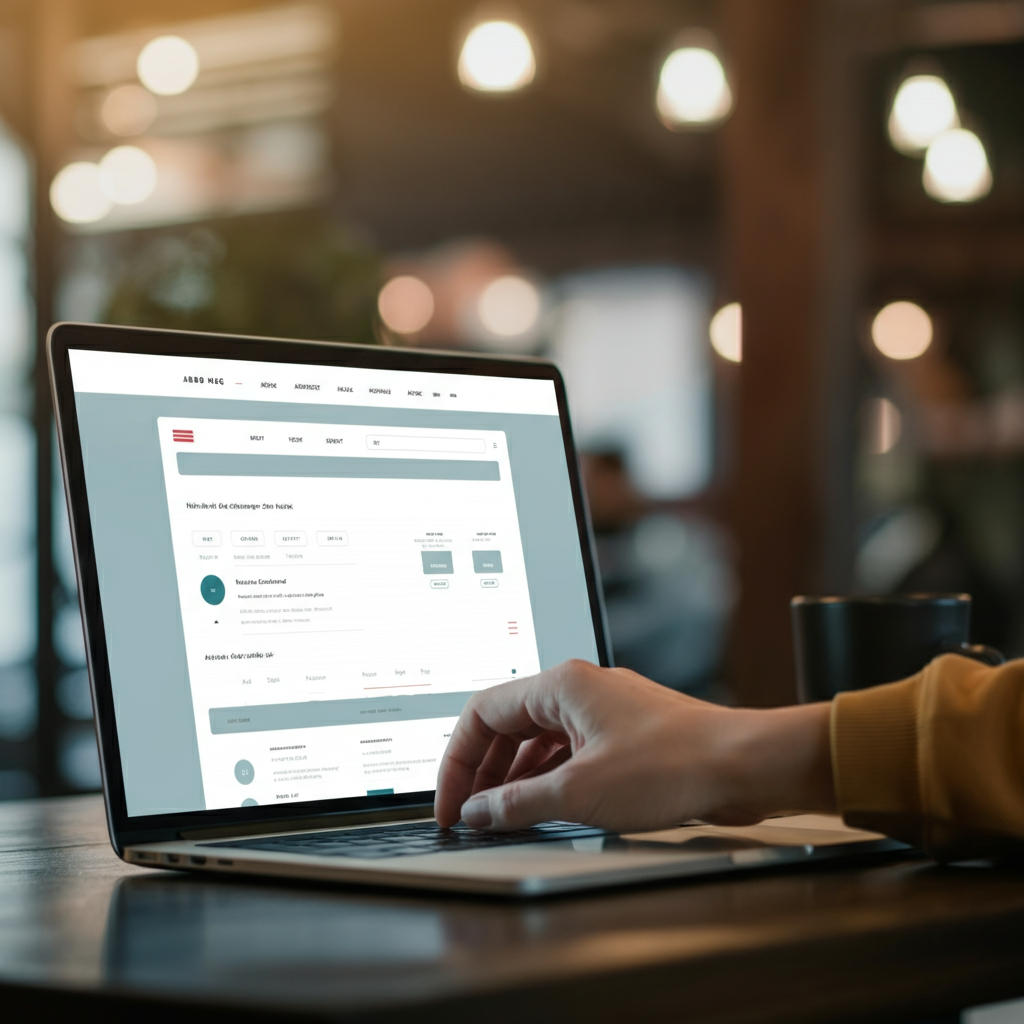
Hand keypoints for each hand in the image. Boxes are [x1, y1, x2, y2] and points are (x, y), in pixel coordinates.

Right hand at [434, 659, 834, 831]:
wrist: (744, 765)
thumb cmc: (675, 763)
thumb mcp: (580, 792)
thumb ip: (518, 803)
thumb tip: (480, 812)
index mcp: (561, 685)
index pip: (482, 712)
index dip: (458, 761)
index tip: (451, 802)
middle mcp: (580, 689)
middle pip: (508, 724)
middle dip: (484, 771)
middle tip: (470, 815)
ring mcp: (604, 711)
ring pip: (538, 740)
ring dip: (515, 778)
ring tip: (501, 817)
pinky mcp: (624, 734)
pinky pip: (568, 751)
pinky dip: (548, 779)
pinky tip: (543, 808)